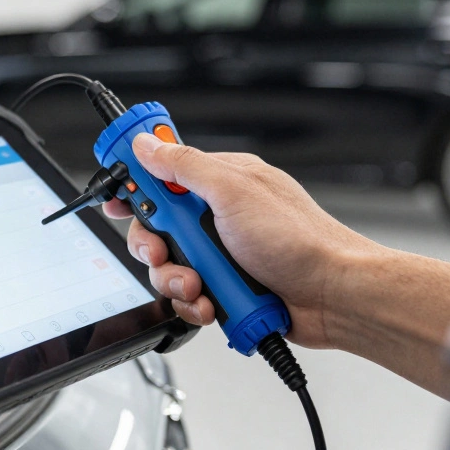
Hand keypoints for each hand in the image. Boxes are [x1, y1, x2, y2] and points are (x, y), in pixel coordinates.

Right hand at [102, 133, 377, 348]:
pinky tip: (213, 304)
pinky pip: (187, 297)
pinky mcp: (223, 288)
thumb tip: (148, 145)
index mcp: (220, 183)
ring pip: (168, 267)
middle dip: (154, 246)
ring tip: (200, 286)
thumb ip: (184, 167)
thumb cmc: (300, 240)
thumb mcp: (233, 191)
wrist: (333, 297)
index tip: (115, 196)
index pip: (162, 174)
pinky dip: (195, 304)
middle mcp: (217, 217)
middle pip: (155, 228)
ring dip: (177, 281)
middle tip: (163, 251)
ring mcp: (220, 254)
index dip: (133, 184)